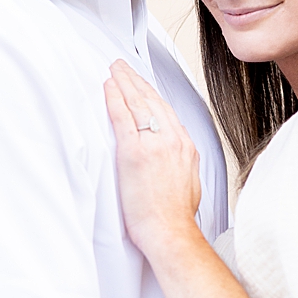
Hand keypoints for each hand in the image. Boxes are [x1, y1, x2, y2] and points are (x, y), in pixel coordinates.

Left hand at [103, 60, 201, 252]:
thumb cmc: (175, 215)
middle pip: (152, 100)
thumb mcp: (189, 181)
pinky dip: (114, 98)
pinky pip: (122, 117)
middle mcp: (172, 140)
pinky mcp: (134, 152)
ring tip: (114, 70)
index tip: (141, 84)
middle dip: (136, 80)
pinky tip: (108, 87)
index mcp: (186, 146)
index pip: (166, 110)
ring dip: (124, 82)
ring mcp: (154, 144)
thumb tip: (174, 157)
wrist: (170, 230)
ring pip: (138, 103)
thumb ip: (181, 162)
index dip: (150, 94)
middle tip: (123, 67)